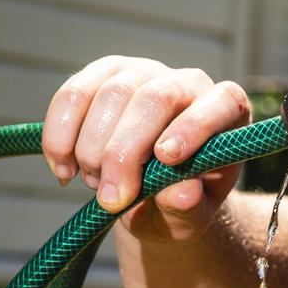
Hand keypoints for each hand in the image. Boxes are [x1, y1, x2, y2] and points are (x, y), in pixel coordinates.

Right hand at [41, 56, 251, 241]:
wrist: (154, 193)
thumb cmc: (182, 200)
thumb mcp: (191, 215)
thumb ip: (188, 206)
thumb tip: (184, 192)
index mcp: (227, 111)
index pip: (220, 104)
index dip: (194, 126)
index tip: (166, 159)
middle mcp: (188, 82)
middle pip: (154, 99)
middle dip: (124, 152)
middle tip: (110, 199)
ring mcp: (144, 73)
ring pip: (110, 93)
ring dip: (91, 147)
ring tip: (94, 187)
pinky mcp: (102, 75)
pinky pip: (73, 95)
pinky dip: (60, 137)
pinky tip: (64, 170)